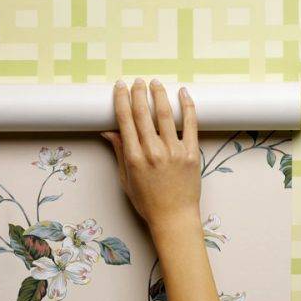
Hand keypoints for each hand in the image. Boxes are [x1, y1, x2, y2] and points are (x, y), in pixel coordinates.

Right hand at [102, 78, 199, 230]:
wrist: (174, 218)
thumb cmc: (148, 202)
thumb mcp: (126, 179)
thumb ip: (119, 152)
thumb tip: (109, 131)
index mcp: (134, 158)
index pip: (125, 120)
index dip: (122, 100)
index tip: (120, 87)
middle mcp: (153, 152)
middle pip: (143, 113)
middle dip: (138, 93)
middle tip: (136, 81)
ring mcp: (174, 151)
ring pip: (166, 114)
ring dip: (159, 95)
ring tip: (155, 83)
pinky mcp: (192, 154)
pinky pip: (191, 124)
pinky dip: (187, 106)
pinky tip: (182, 93)